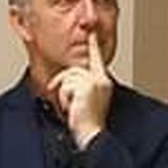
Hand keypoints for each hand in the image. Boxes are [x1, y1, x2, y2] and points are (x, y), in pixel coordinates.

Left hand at [47, 32, 113, 146]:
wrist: (92, 136)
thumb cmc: (87, 122)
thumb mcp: (84, 100)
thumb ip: (80, 86)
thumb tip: (68, 78)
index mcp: (103, 81)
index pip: (97, 58)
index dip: (93, 44)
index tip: (92, 32)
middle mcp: (102, 79)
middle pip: (73, 70)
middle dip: (64, 86)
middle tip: (68, 104)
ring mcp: (95, 82)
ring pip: (68, 77)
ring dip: (64, 94)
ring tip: (73, 108)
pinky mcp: (87, 86)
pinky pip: (66, 84)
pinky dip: (64, 98)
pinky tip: (73, 108)